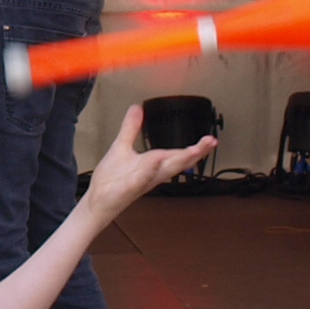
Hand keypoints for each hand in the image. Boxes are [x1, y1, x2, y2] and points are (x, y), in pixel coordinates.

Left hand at [86, 103, 214, 211]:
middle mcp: (153, 173)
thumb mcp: (122, 146)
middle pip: (179, 162)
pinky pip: (141, 178)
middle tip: (211, 142)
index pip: (178, 154)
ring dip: (180, 160)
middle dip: (196, 153)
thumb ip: (131, 128)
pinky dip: (149, 170)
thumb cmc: (112, 179)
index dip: (196, 148)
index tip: (211, 140)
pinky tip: (157, 160)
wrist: (98, 199)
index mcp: (153, 164)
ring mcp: (142, 181)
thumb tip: (137, 109)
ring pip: (165, 170)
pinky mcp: (129, 187)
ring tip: (195, 150)